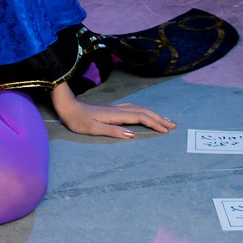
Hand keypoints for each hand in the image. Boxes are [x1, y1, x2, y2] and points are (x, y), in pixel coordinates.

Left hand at [50, 80, 175, 139]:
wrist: (68, 108)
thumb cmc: (78, 121)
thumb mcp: (93, 129)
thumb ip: (113, 131)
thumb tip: (132, 134)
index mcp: (116, 115)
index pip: (140, 118)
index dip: (154, 123)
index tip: (166, 131)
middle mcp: (119, 109)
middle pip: (144, 112)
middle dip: (160, 118)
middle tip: (174, 125)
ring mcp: (117, 108)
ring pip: (140, 109)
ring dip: (154, 114)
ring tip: (165, 121)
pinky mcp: (114, 109)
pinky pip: (135, 109)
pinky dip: (145, 112)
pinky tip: (147, 114)